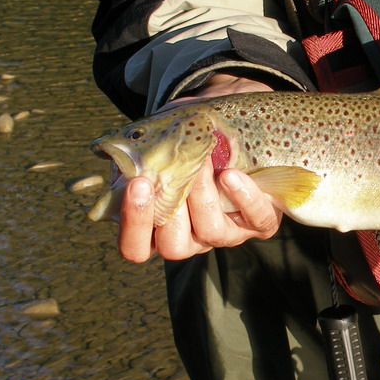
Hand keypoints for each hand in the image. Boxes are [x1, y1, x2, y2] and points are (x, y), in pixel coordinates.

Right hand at [116, 74, 281, 262]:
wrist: (230, 132)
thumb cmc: (184, 145)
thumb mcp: (156, 147)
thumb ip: (136, 155)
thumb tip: (121, 152)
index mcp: (158, 229)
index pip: (135, 248)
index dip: (133, 224)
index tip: (136, 185)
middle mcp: (191, 239)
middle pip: (173, 247)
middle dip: (169, 211)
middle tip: (166, 172)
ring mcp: (225, 234)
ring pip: (211, 232)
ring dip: (203, 196)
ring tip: (202, 162)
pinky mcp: (259, 224)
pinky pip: (256, 220)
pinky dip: (244, 198)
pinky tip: (231, 175)